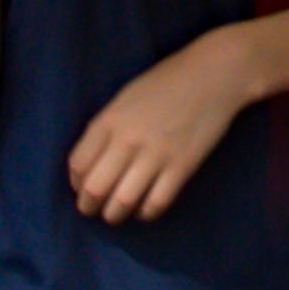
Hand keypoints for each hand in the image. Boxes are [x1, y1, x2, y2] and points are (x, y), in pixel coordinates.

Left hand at [69, 36, 256, 223]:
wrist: (213, 74)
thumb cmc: (167, 82)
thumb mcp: (126, 97)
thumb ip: (106, 127)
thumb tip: (90, 164)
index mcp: (110, 120)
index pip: (78, 165)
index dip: (75, 183)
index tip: (81, 189)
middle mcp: (128, 139)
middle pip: (95, 188)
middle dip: (88, 206)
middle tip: (92, 210)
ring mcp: (156, 154)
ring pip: (123, 202)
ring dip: (114, 215)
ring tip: (116, 214)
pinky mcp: (182, 166)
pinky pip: (156, 202)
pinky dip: (146, 213)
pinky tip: (144, 209)